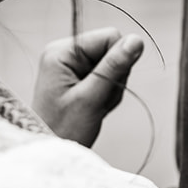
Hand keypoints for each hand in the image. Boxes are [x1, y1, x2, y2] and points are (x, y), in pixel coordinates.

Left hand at [33, 29, 145, 146]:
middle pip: (113, 50)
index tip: (104, 86)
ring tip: (95, 106)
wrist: (51, 150)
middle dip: (114, 77)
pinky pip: (109, 76)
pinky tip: (95, 106)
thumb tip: (136, 40)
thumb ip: (113, 67)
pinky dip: (108, 93)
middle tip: (98, 100)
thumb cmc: (63, 129)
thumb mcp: (90, 98)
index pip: (109, 36)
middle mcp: (66, 53)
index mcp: (62, 52)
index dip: (117, 60)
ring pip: (114, 65)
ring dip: (111, 88)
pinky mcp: (79, 75)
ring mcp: (72, 64)